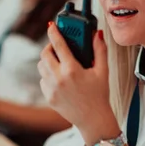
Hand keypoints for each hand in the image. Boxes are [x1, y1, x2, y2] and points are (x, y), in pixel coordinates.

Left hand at [38, 24, 118, 144]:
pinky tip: (60, 78)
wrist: (93, 120)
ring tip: (59, 62)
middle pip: (45, 54)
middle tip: (56, 46)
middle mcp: (59, 79)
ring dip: (48, 61)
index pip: (58, 45)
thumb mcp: (102, 71)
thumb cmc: (99, 96)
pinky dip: (48, 75)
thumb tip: (97, 34)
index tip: (51, 26)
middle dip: (49, 47)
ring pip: (41, 67)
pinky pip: (43, 80)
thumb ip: (100, 50)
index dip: (54, 32)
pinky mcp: (48, 97)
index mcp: (72, 70)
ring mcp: (51, 89)